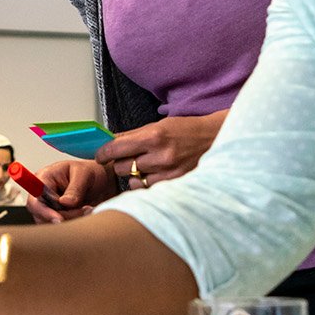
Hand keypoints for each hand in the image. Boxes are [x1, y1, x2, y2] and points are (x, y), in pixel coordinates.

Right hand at [28, 160, 118, 221]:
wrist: (101, 182)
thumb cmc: (90, 172)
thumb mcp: (84, 174)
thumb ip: (75, 188)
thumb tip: (64, 202)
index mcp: (44, 178)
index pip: (35, 199)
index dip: (44, 211)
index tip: (59, 218)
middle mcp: (42, 193)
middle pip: (41, 215)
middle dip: (63, 217)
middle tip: (83, 210)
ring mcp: (49, 207)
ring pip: (50, 223)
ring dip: (70, 220)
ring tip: (87, 209)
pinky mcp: (56, 216)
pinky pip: (59, 227)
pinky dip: (72, 224)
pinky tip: (84, 214)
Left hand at [94, 111, 226, 187]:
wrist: (215, 140)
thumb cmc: (187, 130)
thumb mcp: (159, 125)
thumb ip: (133, 135)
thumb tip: (109, 140)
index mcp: (154, 136)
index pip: (115, 148)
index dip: (103, 153)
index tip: (99, 155)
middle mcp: (160, 156)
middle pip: (121, 167)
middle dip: (119, 163)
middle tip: (126, 158)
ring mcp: (168, 173)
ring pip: (133, 181)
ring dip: (133, 174)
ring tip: (145, 166)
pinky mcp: (174, 185)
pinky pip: (148, 188)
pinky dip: (146, 183)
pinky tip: (154, 174)